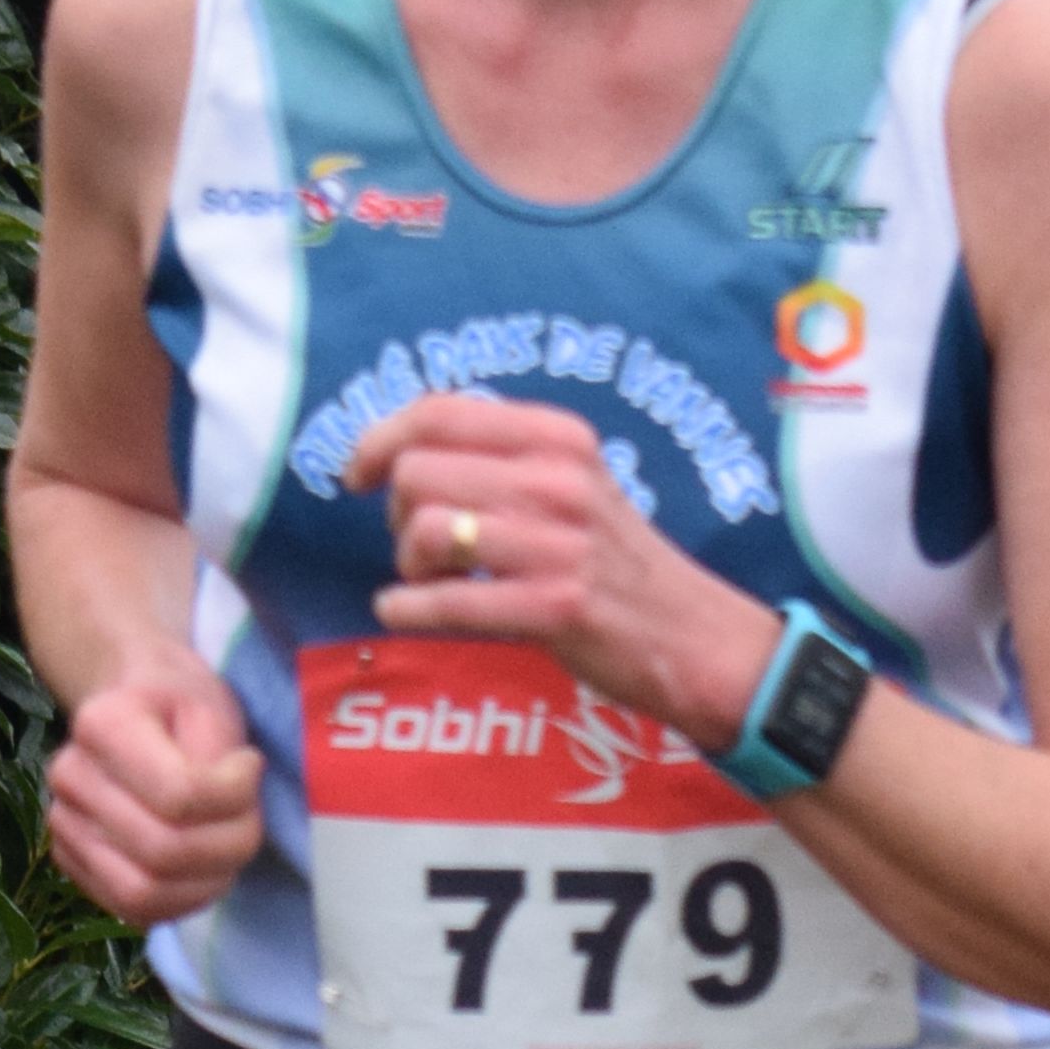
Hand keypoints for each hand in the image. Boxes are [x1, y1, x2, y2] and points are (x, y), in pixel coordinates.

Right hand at [44, 653, 262, 923]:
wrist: (134, 712)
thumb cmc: (180, 706)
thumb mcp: (211, 708)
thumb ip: (219, 758)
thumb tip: (229, 810)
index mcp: (102, 725)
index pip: (178, 795)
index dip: (233, 795)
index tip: (249, 765)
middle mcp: (70, 778)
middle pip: (162, 852)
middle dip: (227, 846)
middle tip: (250, 818)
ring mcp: (63, 826)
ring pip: (144, 894)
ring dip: (206, 882)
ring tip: (228, 846)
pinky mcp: (71, 863)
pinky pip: (132, 910)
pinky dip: (181, 901)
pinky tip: (204, 870)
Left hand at [344, 398, 775, 747]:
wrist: (692, 637)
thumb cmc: (613, 562)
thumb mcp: (573, 482)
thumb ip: (502, 457)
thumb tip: (401, 448)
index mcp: (559, 436)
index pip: (440, 411)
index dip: (379, 438)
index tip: (357, 474)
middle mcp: (559, 478)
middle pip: (417, 473)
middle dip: (396, 515)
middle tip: (421, 547)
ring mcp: (558, 544)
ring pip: (427, 530)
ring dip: (408, 564)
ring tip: (430, 582)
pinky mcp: (554, 607)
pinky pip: (447, 601)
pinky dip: (406, 608)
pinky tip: (402, 611)